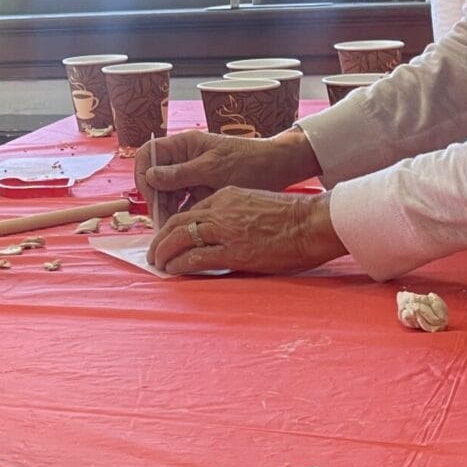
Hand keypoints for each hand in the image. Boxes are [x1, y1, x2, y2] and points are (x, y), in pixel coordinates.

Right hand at [134, 129, 319, 226]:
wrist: (278, 168)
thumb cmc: (248, 162)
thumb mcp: (213, 169)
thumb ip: (180, 174)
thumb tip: (150, 177)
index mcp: (184, 145)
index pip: (148, 154)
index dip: (143, 174)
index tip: (150, 197)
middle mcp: (184, 158)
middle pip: (155, 177)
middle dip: (154, 199)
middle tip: (160, 223)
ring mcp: (192, 174)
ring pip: (167, 192)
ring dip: (165, 209)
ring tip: (170, 230)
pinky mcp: (201, 190)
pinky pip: (182, 202)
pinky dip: (179, 214)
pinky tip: (182, 228)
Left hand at [147, 187, 345, 276]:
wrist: (312, 223)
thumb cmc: (292, 217)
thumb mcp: (255, 203)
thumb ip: (234, 214)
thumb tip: (221, 232)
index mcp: (226, 195)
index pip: (190, 210)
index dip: (175, 225)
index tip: (168, 237)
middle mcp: (220, 209)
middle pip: (178, 222)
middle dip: (161, 238)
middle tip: (154, 252)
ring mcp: (225, 230)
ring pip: (180, 238)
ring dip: (164, 252)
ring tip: (158, 263)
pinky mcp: (233, 251)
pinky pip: (196, 257)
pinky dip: (179, 264)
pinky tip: (173, 270)